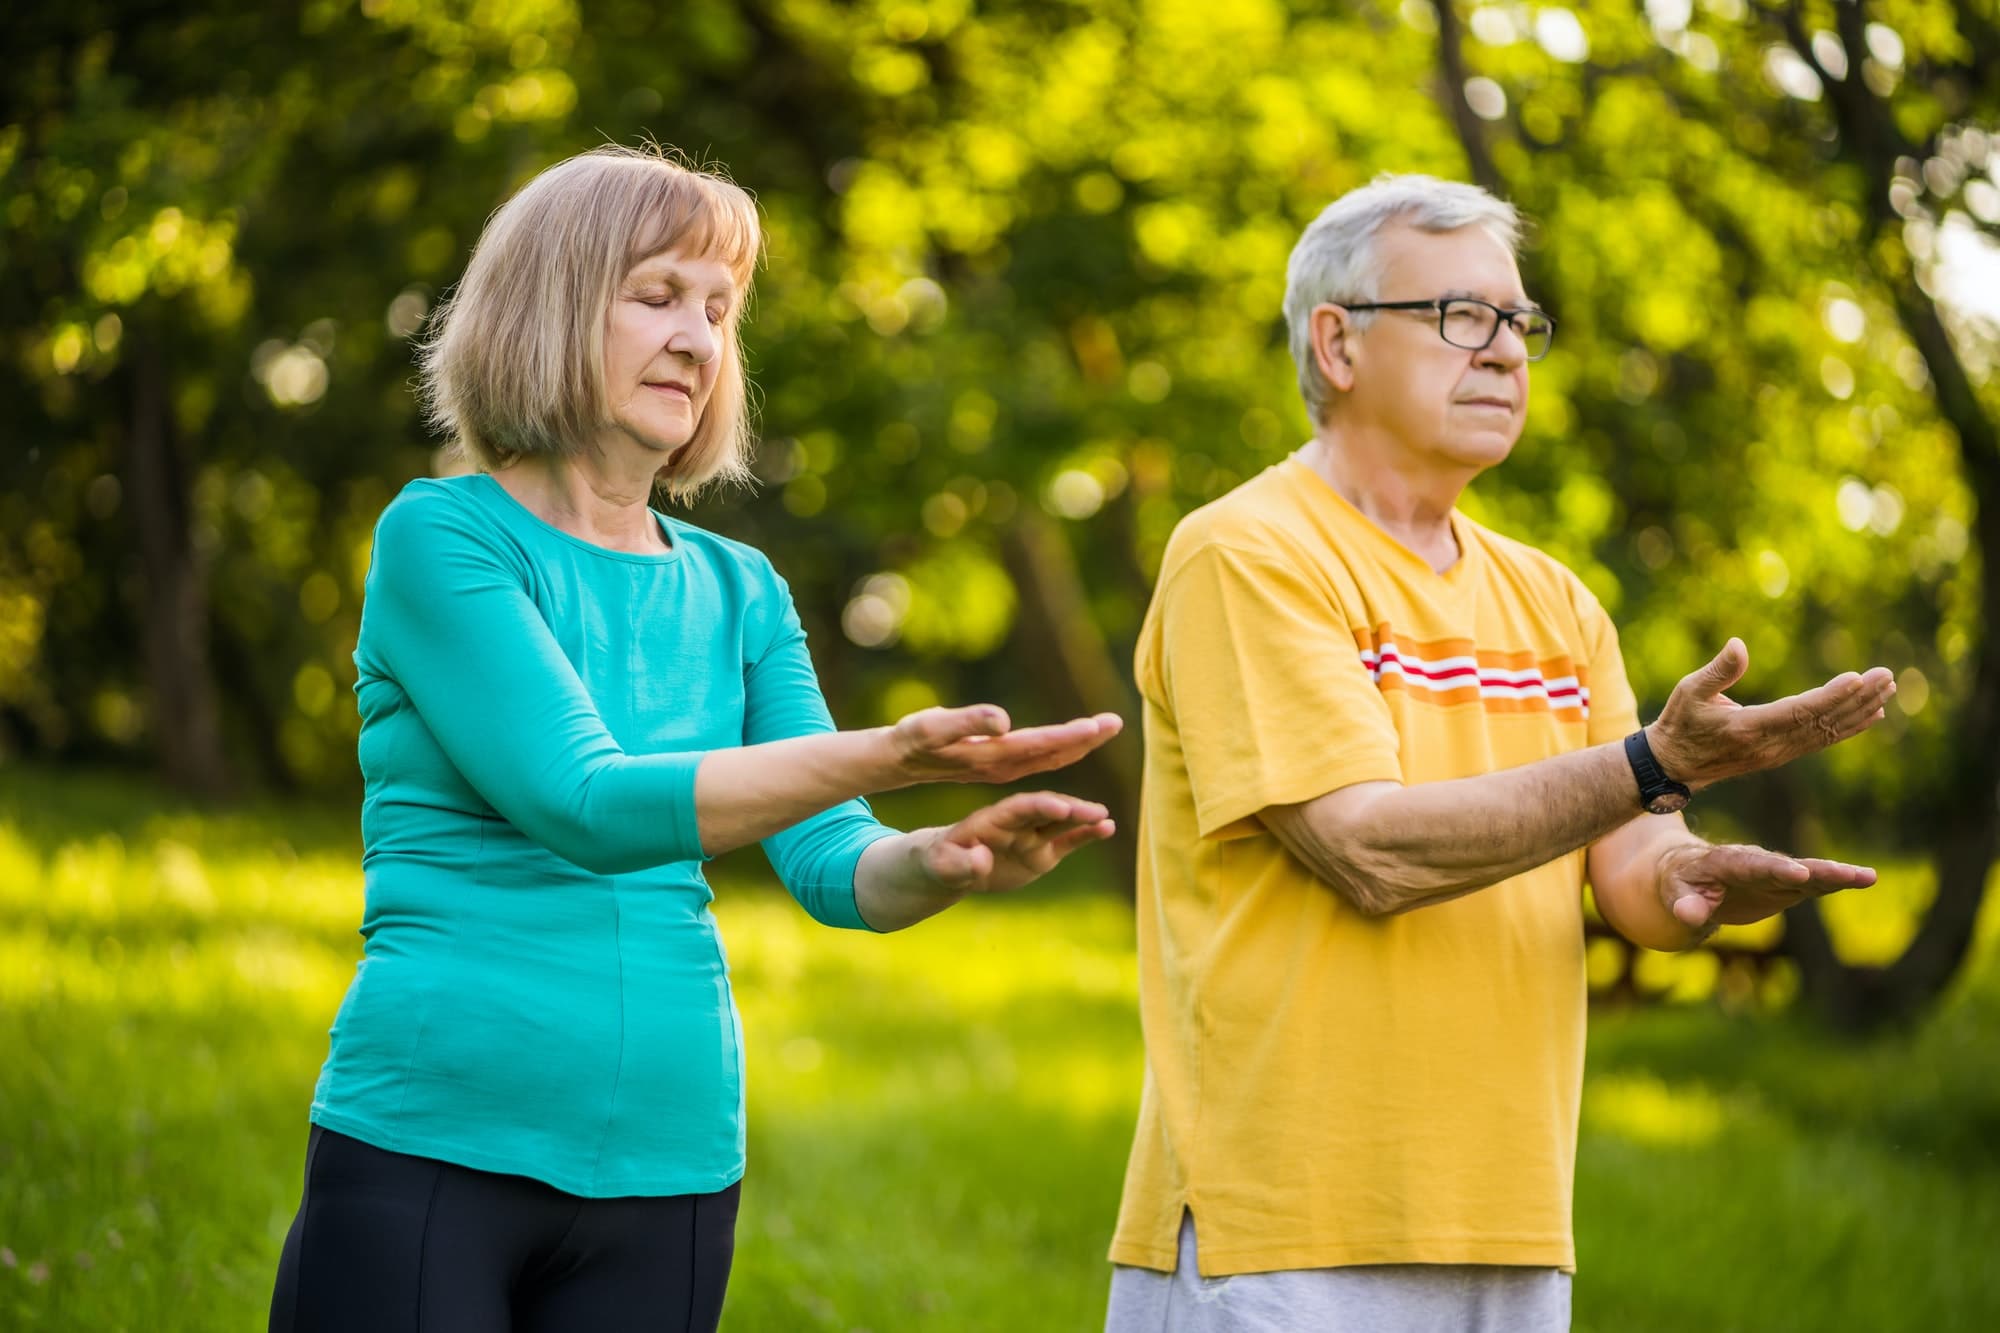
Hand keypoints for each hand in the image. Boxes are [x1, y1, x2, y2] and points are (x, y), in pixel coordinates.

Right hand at [884, 705, 1122, 786]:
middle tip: (1116, 722)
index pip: (1041, 745)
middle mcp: (1003, 764)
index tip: (1098, 726)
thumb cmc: (912, 738)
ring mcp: (1002, 766)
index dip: (1070, 736)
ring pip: (1049, 756)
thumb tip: (1004, 720)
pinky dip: (1060, 748)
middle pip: (1054, 752)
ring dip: (1077, 742)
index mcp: (993, 755)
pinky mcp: (998, 762)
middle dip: (1085, 738)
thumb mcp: (933, 727)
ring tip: (1104, 728)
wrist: (898, 760)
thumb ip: (968, 721)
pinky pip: (1038, 757)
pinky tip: (1073, 741)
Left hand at [919, 791, 1116, 894]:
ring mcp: (1032, 834)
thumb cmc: (940, 861)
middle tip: (1095, 811)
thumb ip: (962, 863)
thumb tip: (982, 860)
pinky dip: (1087, 834)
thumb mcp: (943, 865)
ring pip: (1062, 823)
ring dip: (1084, 818)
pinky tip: (1109, 828)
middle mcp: (1016, 821)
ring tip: (1106, 818)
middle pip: (1046, 811)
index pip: (1017, 809)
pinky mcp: (1043, 851)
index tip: (1060, 806)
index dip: (1039, 807)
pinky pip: (1068, 841)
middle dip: (1069, 810)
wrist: (949, 865)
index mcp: (990, 818)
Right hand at [1647, 638, 1894, 791]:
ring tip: (1888, 689)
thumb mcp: (1688, 691)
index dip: (1831, 695)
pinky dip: (1849, 727)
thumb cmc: (1679, 723)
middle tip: (1887, 676)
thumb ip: (1718, 671)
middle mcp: (1770, 745)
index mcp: (1748, 728)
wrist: (1673, 766)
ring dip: (1860, 710)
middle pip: (1823, 721)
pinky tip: (1871, 714)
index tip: (1858, 679)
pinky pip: (1822, 740)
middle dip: (1858, 698)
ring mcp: (1778, 753)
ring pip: (1828, 732)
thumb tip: (1738, 644)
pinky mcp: (1781, 754)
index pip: (1799, 711)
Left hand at [1656, 842, 1875, 934]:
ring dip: (1836, 874)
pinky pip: (1814, 884)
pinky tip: (1866, 879)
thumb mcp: (1674, 893)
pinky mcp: (1787, 885)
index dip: (1776, 869)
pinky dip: (1837, 882)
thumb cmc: (1680, 882)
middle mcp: (1756, 863)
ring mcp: (1775, 874)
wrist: (1690, 872)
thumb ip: (1684, 904)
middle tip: (1845, 873)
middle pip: (1789, 866)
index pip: (1753, 866)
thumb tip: (1691, 915)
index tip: (1798, 873)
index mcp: (1726, 863)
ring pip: (1808, 873)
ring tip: (1867, 876)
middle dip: (1816, 870)